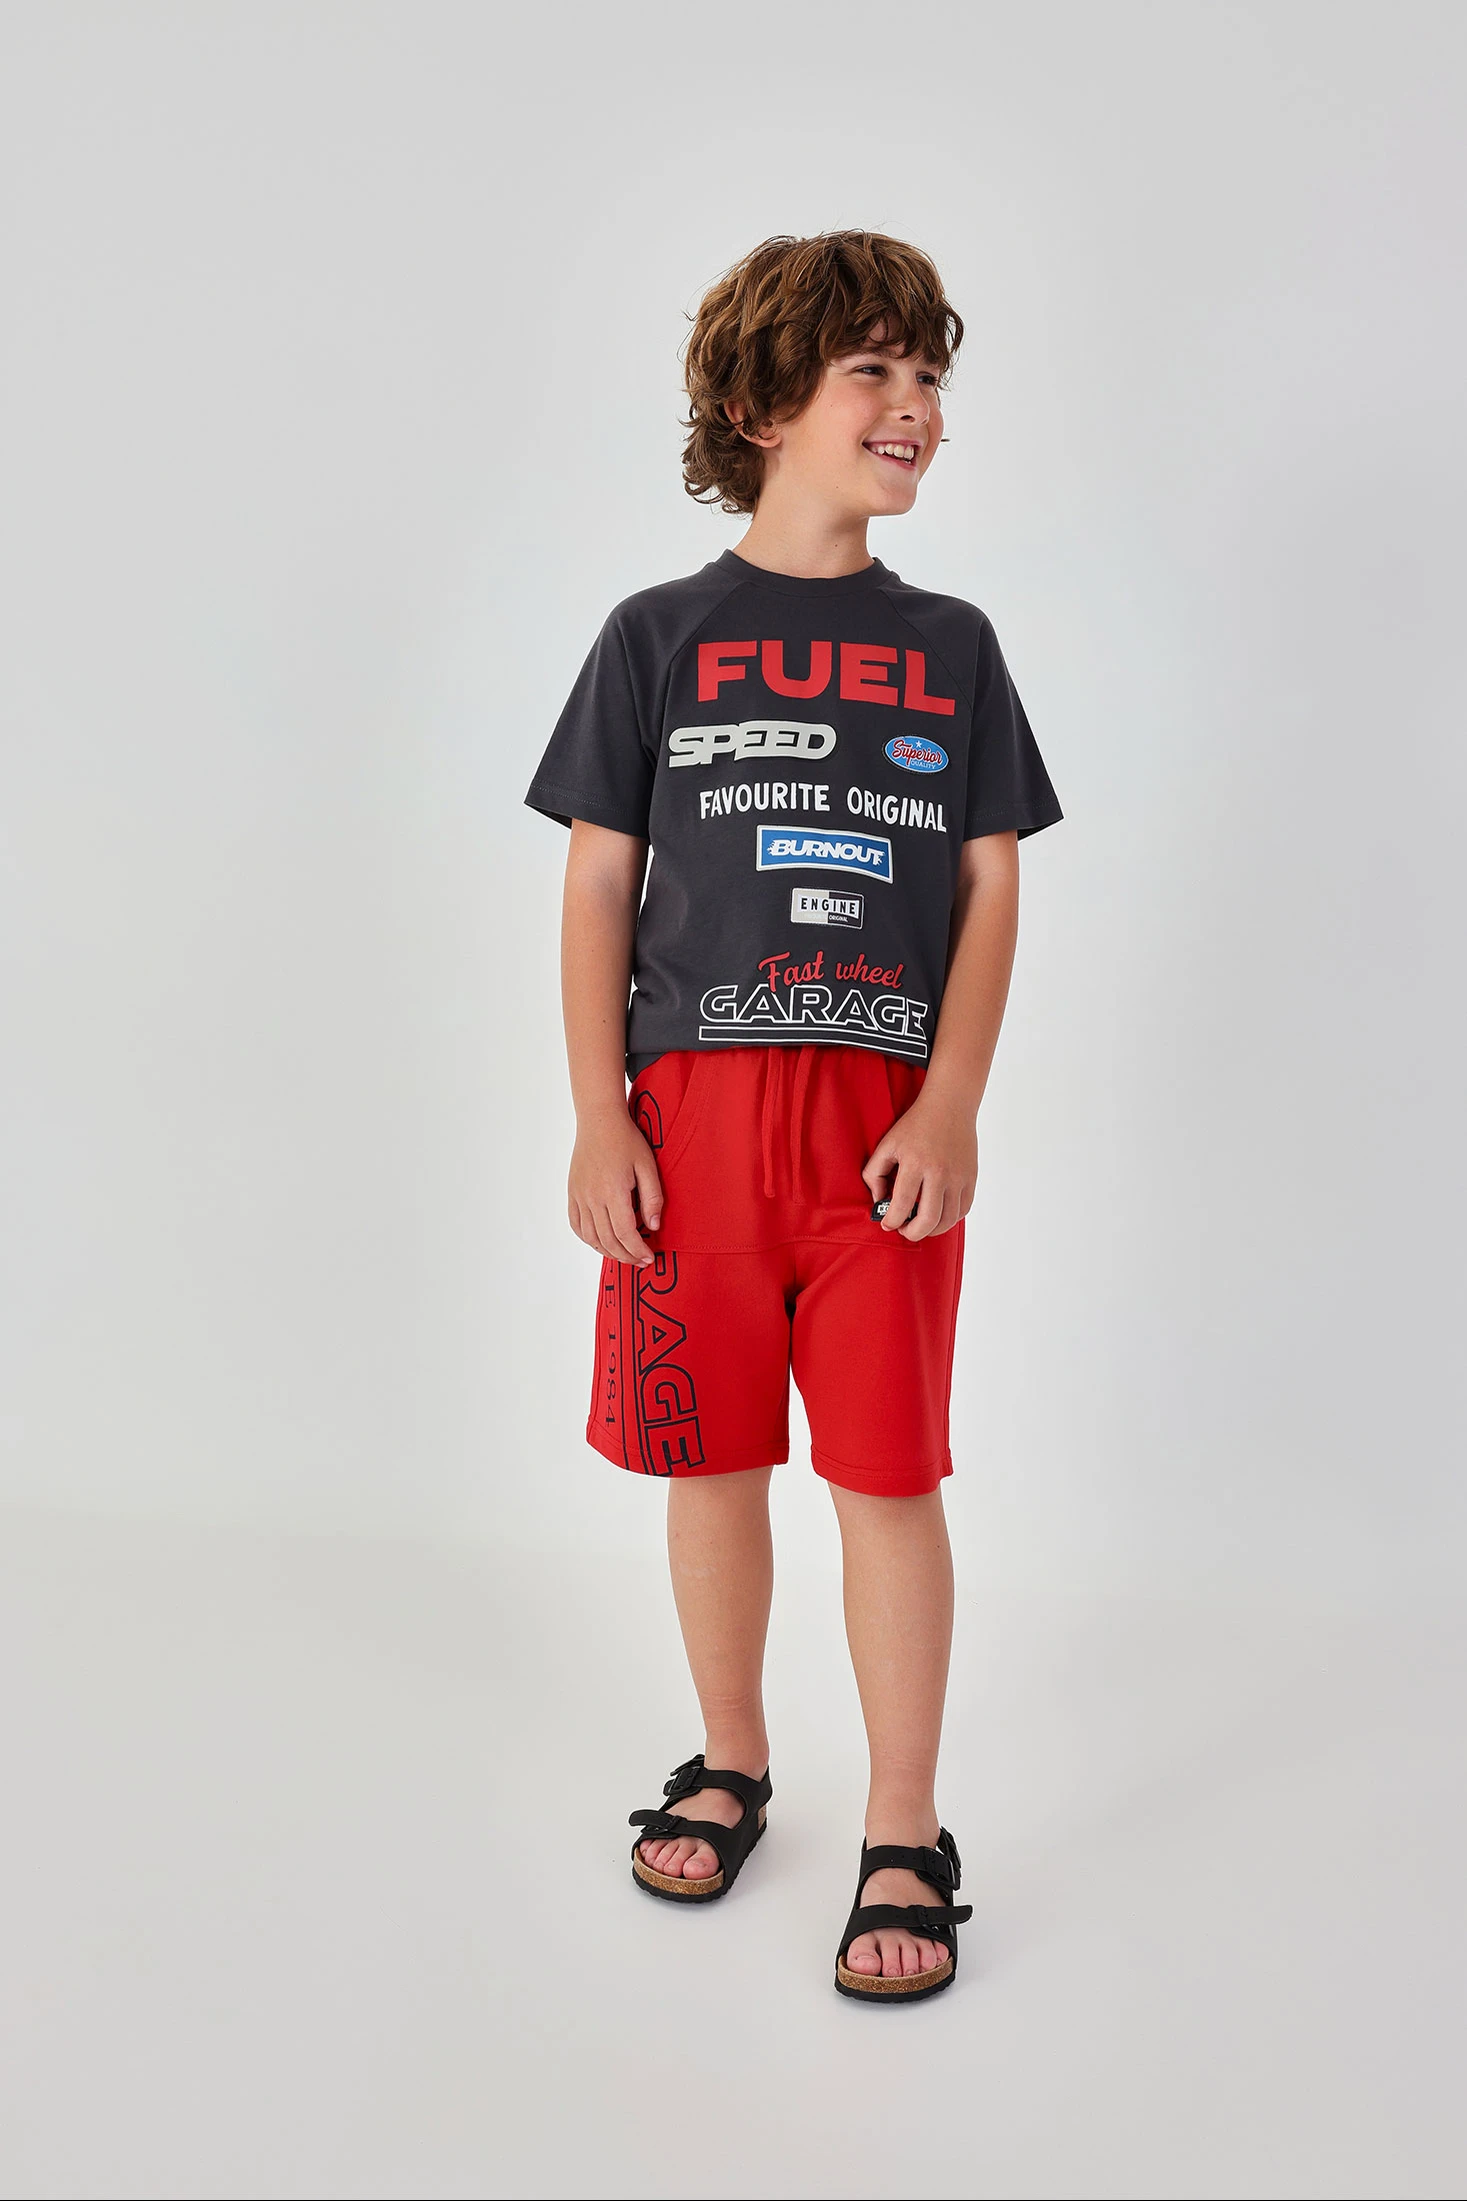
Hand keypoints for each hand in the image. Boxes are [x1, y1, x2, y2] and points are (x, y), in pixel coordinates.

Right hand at [568, 1105, 663, 1265]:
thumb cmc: (626, 1140)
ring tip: (624, 1256)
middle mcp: (592, 1197)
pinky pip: (576, 1225)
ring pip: (590, 1237)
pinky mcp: (572, 1193)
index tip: (650, 1258)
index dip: (638, 1250)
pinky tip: (601, 1243)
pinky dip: (588, 1240)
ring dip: (608, 1252)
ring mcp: (579, 1196)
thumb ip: (652, 1198)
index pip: (625, 1233)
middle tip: (641, 1262)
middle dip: (626, 1256)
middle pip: (608, 1240)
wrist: (599, 1121)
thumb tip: (653, 1226)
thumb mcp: (647, 1166)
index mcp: (613, 1191)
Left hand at [861, 1088, 976, 1240]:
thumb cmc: (915, 1125)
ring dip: (932, 1230)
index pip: (902, 1204)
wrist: (949, 1106)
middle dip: (912, 1233)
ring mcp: (958, 1177)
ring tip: (920, 1225)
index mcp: (915, 1163)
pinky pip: (963, 1210)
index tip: (886, 1224)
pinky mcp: (971, 1178)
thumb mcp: (888, 1144)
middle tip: (904, 1230)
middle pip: (928, 1219)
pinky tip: (937, 1214)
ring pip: (948, 1219)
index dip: (891, 1221)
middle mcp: (939, 1172)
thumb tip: (878, 1201)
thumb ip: (875, 1173)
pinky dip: (950, 1219)